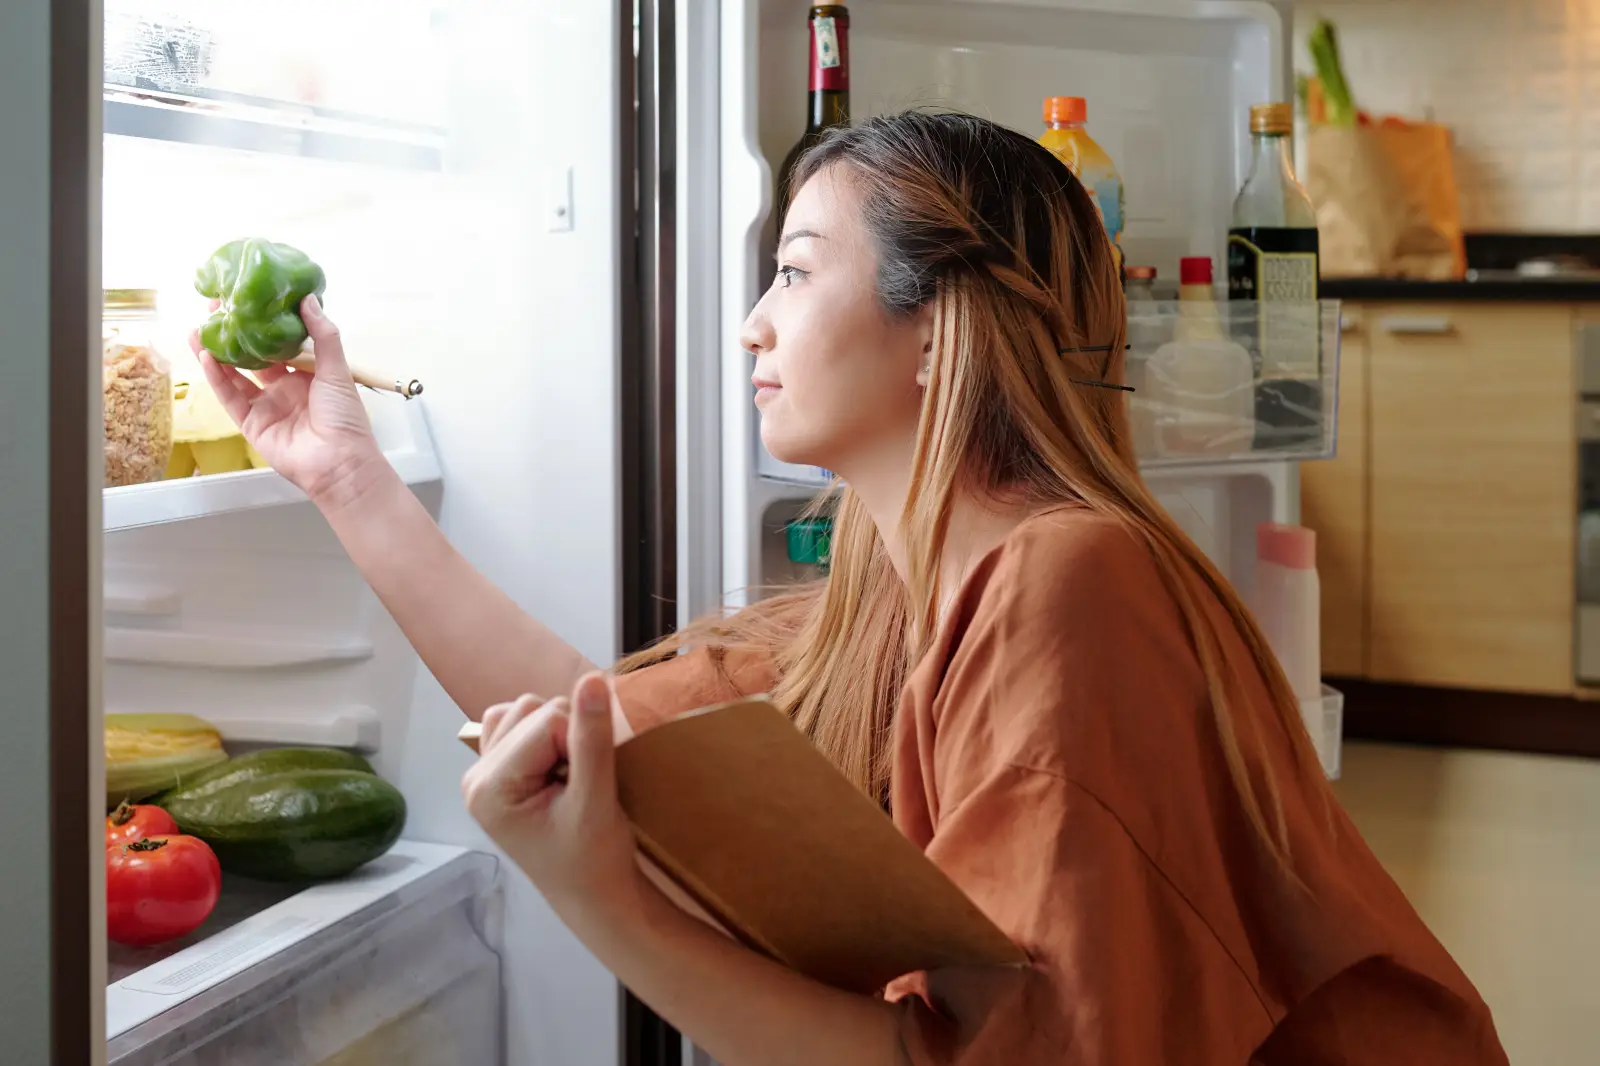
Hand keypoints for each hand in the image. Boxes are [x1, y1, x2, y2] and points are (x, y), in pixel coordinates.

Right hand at [189, 294, 387, 510]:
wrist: (339, 463)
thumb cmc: (344, 417)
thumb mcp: (337, 370)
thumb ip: (323, 336)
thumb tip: (307, 298)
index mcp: (310, 374)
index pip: (283, 343)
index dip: (265, 323)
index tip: (250, 300)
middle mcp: (286, 388)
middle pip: (255, 356)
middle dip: (237, 335)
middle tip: (218, 310)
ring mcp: (267, 405)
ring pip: (236, 374)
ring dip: (218, 353)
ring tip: (199, 329)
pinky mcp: (251, 423)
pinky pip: (230, 396)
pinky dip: (217, 377)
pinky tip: (205, 355)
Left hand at [462, 673, 639, 912]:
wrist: (593, 895)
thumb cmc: (596, 858)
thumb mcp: (596, 800)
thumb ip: (591, 739)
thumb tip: (592, 680)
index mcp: (489, 788)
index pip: (547, 722)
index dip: (581, 743)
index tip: (590, 786)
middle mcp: (476, 776)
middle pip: (532, 710)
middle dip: (568, 737)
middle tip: (580, 786)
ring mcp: (482, 772)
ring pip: (526, 709)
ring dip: (558, 733)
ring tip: (569, 779)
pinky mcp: (496, 771)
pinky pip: (516, 721)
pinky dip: (543, 733)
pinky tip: (555, 768)